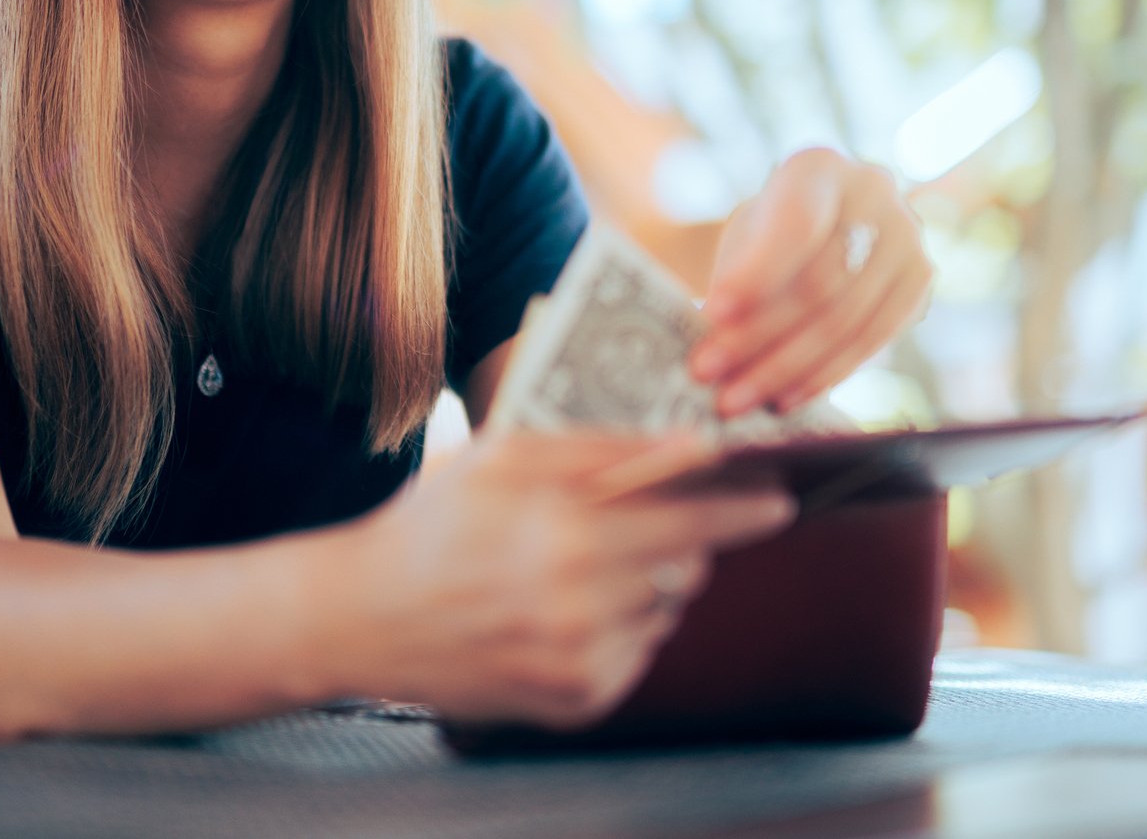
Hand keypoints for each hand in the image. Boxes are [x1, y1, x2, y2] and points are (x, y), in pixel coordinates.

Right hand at [340, 429, 793, 728]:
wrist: (367, 616)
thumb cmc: (438, 519)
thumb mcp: (508, 455)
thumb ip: (602, 448)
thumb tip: (691, 445)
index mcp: (568, 534)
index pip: (694, 521)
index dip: (744, 508)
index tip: (780, 499)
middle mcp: (581, 606)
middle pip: (689, 567)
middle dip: (681, 539)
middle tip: (639, 521)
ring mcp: (579, 662)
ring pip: (665, 610)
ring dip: (647, 584)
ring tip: (579, 565)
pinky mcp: (575, 702)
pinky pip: (637, 653)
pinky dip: (619, 628)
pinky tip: (564, 608)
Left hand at [687, 148, 932, 417]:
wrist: (821, 233)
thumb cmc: (767, 238)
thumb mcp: (742, 240)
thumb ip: (734, 281)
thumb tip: (711, 348)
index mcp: (818, 167)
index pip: (794, 225)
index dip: (756, 273)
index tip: (712, 315)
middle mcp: (873, 192)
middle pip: (820, 281)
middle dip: (758, 335)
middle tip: (707, 372)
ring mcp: (907, 237)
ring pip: (847, 319)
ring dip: (786, 367)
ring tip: (736, 398)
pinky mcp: (919, 283)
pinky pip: (872, 341)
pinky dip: (824, 375)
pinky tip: (783, 398)